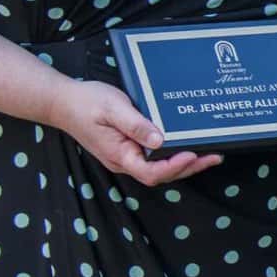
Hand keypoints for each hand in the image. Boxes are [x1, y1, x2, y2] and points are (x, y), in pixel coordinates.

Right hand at [49, 77, 222, 185]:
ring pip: (159, 168)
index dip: (174, 167)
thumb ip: (135, 125)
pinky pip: (154, 159)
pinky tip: (188, 146)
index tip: (192, 154)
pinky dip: (173, 155)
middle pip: (161, 174)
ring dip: (185, 164)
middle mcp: (124, 161)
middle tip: (214, 156)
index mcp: (119, 154)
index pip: (151, 172)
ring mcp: (127, 156)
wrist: (62, 102)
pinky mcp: (129, 149)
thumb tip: (159, 141)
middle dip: (189, 167)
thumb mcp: (112, 108)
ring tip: (210, 155)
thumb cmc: (85, 102)